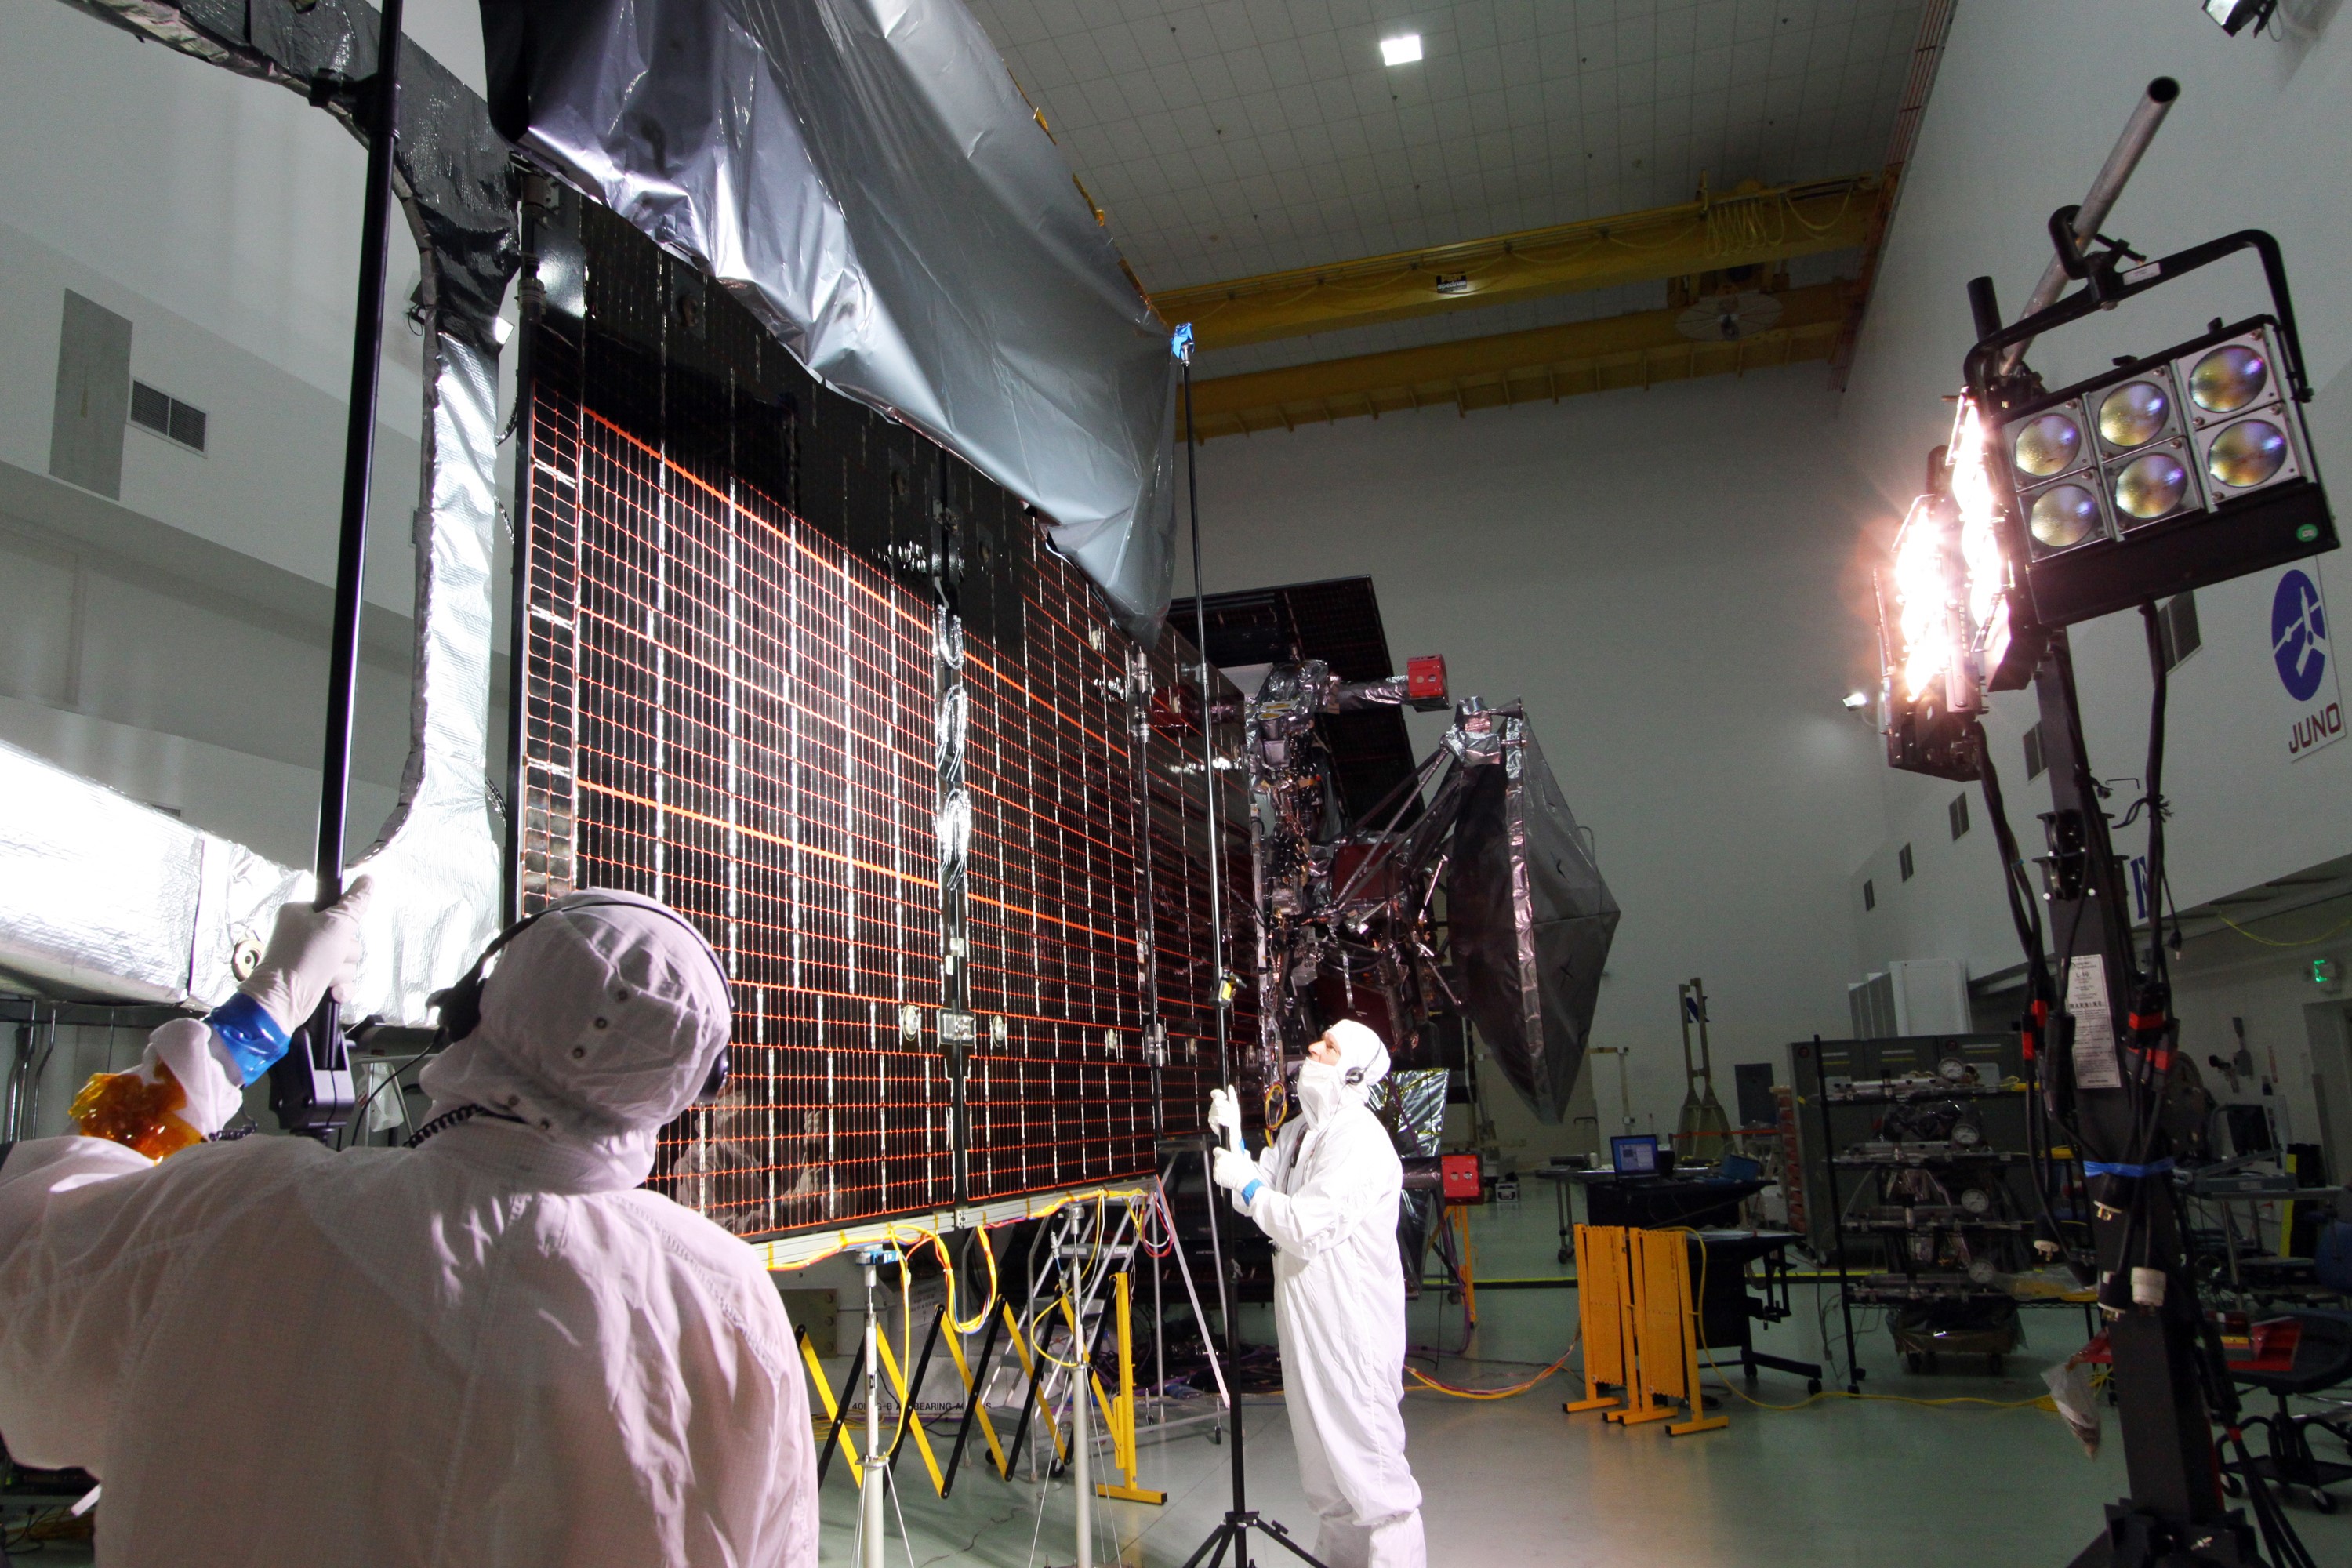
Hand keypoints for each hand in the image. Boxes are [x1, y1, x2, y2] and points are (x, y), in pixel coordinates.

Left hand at [242, 876, 372, 1034]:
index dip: (344, 923)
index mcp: (300, 913)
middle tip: (329, 957)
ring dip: (342, 972)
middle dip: (344, 952)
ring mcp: (308, 958)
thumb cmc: (302, 958)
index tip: (337, 932)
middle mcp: (303, 933)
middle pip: (347, 937)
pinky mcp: (315, 979)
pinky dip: (340, 987)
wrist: (282, 1000)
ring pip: (346, 960)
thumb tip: (368, 879)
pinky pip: (342, 980)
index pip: (338, 909)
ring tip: (325, 976)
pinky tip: (331, 991)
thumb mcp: (335, 924)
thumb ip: (355, 902)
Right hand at [1207, 1085, 1239, 1138]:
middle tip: (1231, 1113)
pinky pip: (1218, 1118)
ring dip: (1227, 1116)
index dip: (1218, 1093)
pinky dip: (1225, 1121)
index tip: (1225, 1097)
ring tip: (1230, 1120)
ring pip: (1219, 1110)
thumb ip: (1232, 1096)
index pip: (1214, 1093)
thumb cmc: (1234, 1119)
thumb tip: (1230, 1086)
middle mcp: (1213, 1107)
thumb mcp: (1235, 1107)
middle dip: (1227, 1107)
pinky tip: (1227, 1123)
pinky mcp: (1211, 1121)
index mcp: (1219, 1102)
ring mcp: (1211, 1114)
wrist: (1234, 1131)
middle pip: (1217, 1102)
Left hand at [1211, 1145, 1262, 1194]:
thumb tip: (1236, 1141)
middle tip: (1231, 1164)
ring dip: (1222, 1168)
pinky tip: (1229, 1176)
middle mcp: (1218, 1162)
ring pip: (1217, 1167)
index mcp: (1223, 1155)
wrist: (1246, 1182)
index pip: (1216, 1150)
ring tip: (1231, 1172)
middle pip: (1217, 1159)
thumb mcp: (1243, 1155)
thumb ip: (1237, 1147)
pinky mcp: (1216, 1178)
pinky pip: (1217, 1175)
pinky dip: (1221, 1176)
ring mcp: (1216, 1171)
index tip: (1223, 1154)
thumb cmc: (1246, 1170)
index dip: (1220, 1152)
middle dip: (1223, 1161)